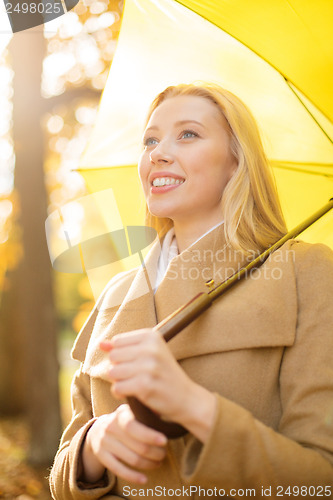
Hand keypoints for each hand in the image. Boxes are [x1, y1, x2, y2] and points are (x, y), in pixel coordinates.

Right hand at [81, 404, 166, 484]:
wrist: (97, 430)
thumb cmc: (123, 421)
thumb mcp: (132, 411)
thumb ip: (146, 412)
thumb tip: (163, 411)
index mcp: (121, 414)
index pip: (134, 426)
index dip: (150, 435)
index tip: (164, 441)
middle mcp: (111, 427)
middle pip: (138, 446)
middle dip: (155, 452)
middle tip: (164, 453)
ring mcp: (105, 442)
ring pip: (132, 459)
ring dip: (149, 464)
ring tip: (158, 462)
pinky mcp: (101, 456)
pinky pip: (119, 470)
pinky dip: (133, 477)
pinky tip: (144, 479)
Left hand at [100, 329, 215, 441]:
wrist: (186, 397)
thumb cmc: (164, 374)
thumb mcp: (148, 354)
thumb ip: (123, 347)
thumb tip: (101, 344)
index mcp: (151, 336)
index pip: (117, 342)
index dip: (121, 355)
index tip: (135, 363)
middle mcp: (151, 348)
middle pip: (113, 356)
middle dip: (119, 368)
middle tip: (134, 376)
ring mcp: (148, 367)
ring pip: (113, 372)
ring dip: (119, 382)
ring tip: (134, 384)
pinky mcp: (145, 385)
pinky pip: (117, 388)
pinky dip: (121, 393)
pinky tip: (133, 393)